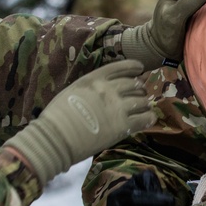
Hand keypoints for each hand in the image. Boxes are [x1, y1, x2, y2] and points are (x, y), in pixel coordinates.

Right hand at [5, 60, 155, 184]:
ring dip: (145, 103)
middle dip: (139, 87)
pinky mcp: (122, 127)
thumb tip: (101, 90)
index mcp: (95, 78)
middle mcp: (109, 89)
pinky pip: (144, 119)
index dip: (133, 67)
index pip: (121, 67)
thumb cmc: (57, 116)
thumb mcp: (72, 90)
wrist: (56, 137)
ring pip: (142, 101)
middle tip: (140, 92)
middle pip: (134, 84)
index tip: (139, 68)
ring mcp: (118, 108)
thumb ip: (90, 87)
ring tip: (145, 106)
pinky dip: (149, 118)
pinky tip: (150, 118)